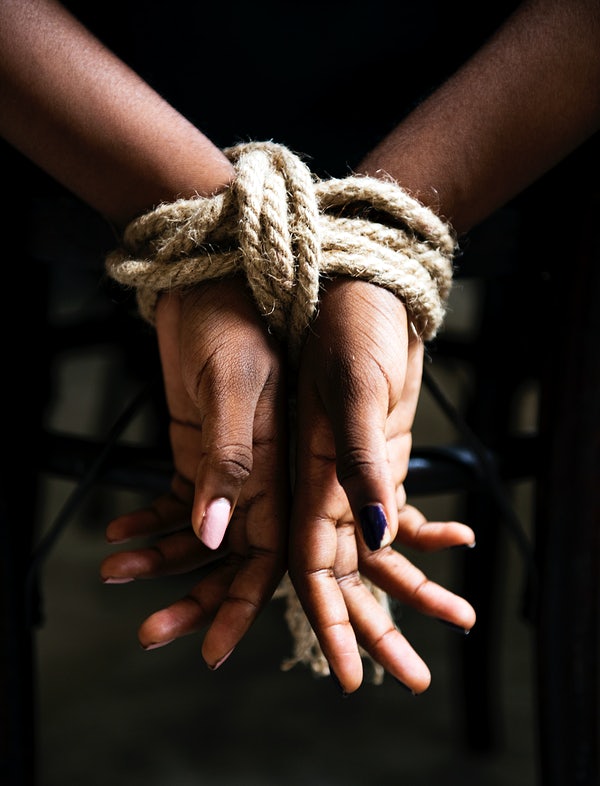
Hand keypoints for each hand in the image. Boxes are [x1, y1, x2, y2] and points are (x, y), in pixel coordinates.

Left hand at [100, 277, 288, 667]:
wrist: (206, 281)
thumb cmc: (231, 320)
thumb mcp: (233, 383)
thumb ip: (230, 457)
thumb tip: (218, 534)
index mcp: (280, 466)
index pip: (269, 554)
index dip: (243, 604)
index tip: (213, 647)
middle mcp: (258, 475)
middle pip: (231, 557)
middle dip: (194, 597)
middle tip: (150, 633)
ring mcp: (225, 464)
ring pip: (198, 533)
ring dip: (160, 561)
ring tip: (114, 573)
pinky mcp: (197, 448)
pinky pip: (176, 498)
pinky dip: (148, 520)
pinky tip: (117, 529)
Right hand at [288, 278, 475, 693]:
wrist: (365, 287)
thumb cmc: (348, 325)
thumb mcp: (355, 389)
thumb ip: (358, 462)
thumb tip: (377, 537)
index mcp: (305, 476)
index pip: (310, 566)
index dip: (329, 621)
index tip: (352, 675)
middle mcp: (323, 485)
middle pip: (348, 574)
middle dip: (377, 626)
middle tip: (413, 677)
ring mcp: (352, 475)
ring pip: (380, 551)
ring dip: (414, 590)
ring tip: (460, 619)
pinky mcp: (378, 458)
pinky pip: (400, 511)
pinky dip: (430, 533)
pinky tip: (459, 542)